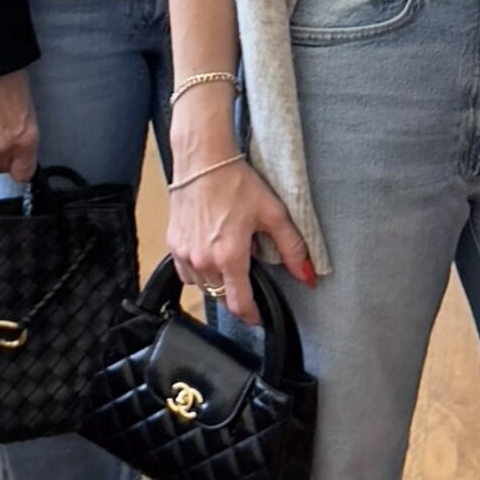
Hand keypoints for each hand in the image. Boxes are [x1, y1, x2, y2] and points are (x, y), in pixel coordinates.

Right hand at [167, 158, 315, 326]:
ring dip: (217, 284)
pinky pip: (186, 272)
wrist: (203, 161)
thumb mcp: (273, 214)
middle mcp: (203, 261)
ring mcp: (185, 254)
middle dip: (236, 295)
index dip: (251, 316)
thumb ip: (292, 248)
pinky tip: (210, 255)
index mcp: (229, 257)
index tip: (258, 318)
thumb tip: (307, 275)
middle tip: (249, 282)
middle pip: (221, 297)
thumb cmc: (235, 182)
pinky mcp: (173, 244)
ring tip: (230, 264)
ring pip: (202, 287)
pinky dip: (199, 272)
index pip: (238, 304)